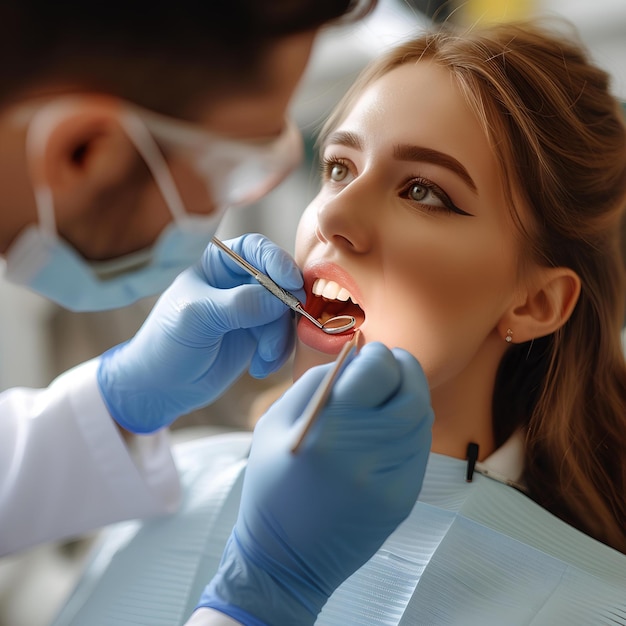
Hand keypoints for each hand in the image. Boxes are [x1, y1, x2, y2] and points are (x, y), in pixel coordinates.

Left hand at [97, 234, 302, 433]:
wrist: (161, 387)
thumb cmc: (167, 343)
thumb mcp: (199, 317)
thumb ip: (240, 304)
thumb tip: (281, 300)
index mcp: (216, 262)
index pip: (255, 249)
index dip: (277, 261)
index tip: (292, 283)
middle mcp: (236, 280)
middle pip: (279, 280)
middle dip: (285, 307)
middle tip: (287, 327)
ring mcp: (250, 307)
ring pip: (284, 312)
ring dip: (280, 338)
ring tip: (264, 358)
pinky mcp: (257, 333)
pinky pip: (282, 335)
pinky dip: (277, 352)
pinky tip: (259, 367)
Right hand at [198, 343, 432, 624]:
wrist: (285, 560)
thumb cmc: (272, 485)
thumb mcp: (274, 423)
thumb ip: (317, 382)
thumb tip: (355, 359)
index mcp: (328, 432)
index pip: (377, 371)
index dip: (377, 354)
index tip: (368, 354)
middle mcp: (366, 455)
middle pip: (410, 391)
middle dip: (404, 367)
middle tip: (390, 364)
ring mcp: (392, 480)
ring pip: (421, 417)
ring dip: (411, 394)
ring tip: (390, 391)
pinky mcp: (404, 498)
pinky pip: (420, 447)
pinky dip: (411, 425)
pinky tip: (391, 424)